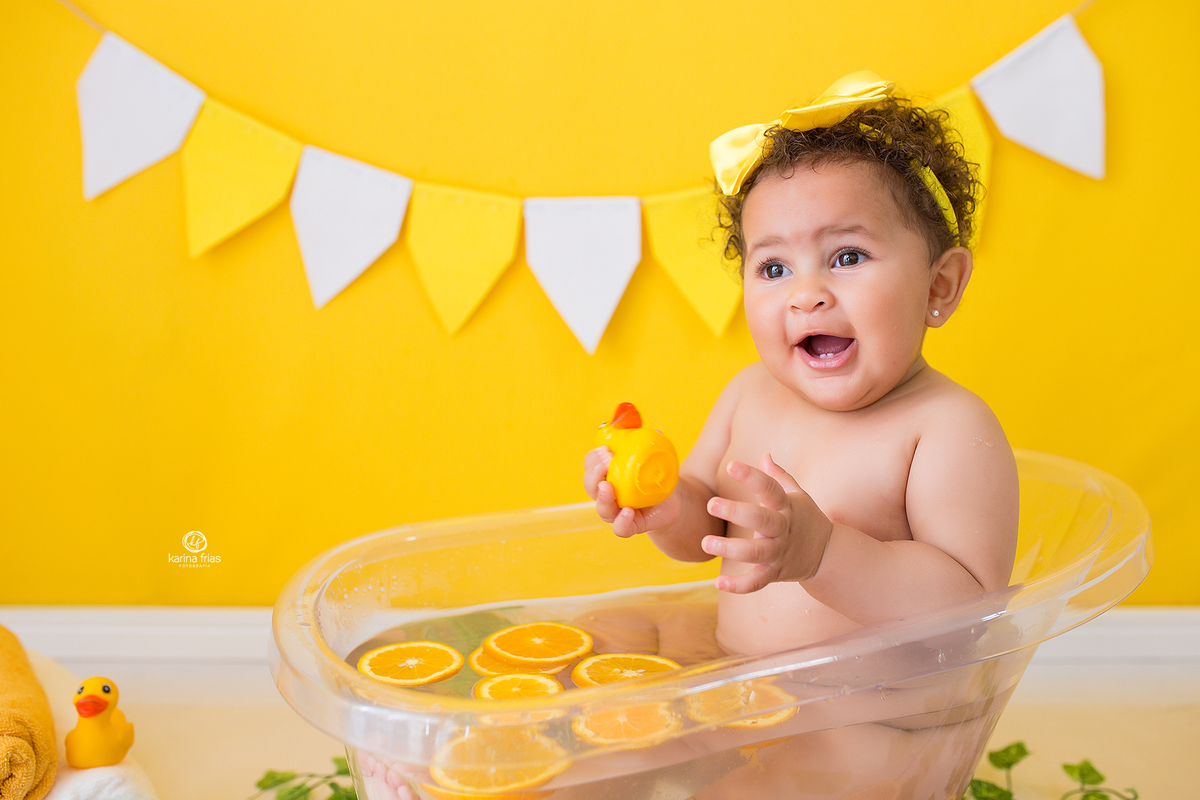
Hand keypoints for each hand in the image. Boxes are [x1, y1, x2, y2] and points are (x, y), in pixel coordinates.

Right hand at [584, 446, 679, 536]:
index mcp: (607, 474)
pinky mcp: (632, 525)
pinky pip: (620, 528)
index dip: (593, 459)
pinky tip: (627, 512)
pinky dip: (621, 521)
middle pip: (590, 487)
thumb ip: (643, 441)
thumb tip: (641, 426)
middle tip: (606, 462)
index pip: (590, 466)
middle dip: (594, 474)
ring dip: (602, 497)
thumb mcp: (652, 454)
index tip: (605, 450)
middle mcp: (608, 494)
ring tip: (608, 486)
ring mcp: (618, 511)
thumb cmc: (658, 475)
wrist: (676, 498)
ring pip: (602, 509)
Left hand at [700, 454, 832, 593]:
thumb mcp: (797, 495)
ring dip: (731, 549)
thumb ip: (779, 476)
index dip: (752, 476)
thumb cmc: (806, 519)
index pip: (770, 487)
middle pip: (761, 520)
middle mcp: (783, 529)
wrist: (827, 554)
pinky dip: (739, 585)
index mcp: (786, 506)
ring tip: (706, 542)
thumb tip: (764, 455)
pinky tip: (718, 583)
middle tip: (711, 504)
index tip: (732, 465)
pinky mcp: (775, 573)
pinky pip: (757, 582)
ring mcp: (779, 552)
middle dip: (736, 512)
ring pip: (756, 553)